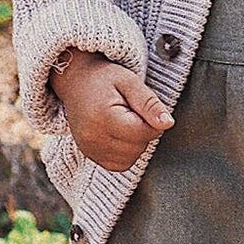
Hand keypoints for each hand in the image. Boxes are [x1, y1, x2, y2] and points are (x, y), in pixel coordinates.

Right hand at [51, 50, 172, 171]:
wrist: (75, 81)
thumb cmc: (103, 79)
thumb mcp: (130, 82)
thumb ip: (149, 103)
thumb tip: (168, 123)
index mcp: (104, 118)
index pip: (144, 133)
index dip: (152, 121)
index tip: (142, 107)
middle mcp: (93, 138)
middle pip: (138, 148)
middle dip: (143, 132)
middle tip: (130, 112)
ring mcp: (89, 149)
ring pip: (131, 158)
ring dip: (134, 143)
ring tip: (123, 122)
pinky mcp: (89, 155)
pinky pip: (118, 165)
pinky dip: (125, 152)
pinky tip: (118, 134)